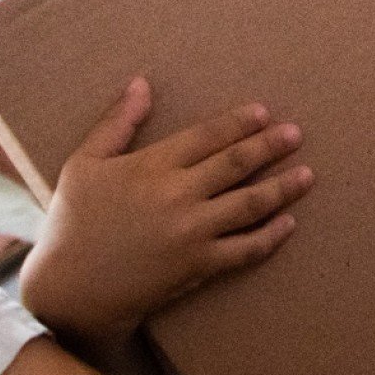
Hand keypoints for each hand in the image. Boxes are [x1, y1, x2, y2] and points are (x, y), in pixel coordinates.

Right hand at [19, 79, 311, 348]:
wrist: (68, 292)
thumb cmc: (71, 223)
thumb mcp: (83, 164)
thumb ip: (117, 123)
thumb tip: (141, 82)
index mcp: (151, 167)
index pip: (207, 136)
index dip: (239, 122)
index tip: (263, 113)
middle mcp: (177, 196)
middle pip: (236, 164)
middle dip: (271, 146)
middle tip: (296, 134)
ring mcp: (191, 233)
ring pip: (249, 204)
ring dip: (282, 188)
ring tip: (307, 175)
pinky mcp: (197, 266)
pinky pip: (244, 249)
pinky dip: (270, 236)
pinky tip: (288, 223)